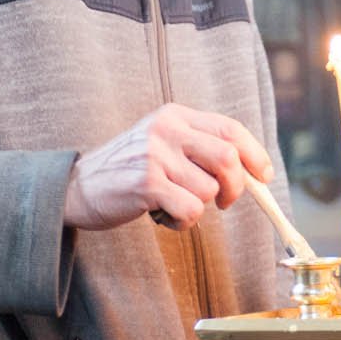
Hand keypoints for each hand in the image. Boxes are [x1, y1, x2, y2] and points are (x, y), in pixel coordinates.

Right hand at [62, 103, 273, 230]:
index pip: (230, 128)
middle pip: (228, 158)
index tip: (264, 175)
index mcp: (175, 115)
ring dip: (198, 209)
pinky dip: (184, 223)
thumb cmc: (127, 171)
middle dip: (236, 187)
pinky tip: (163, 217)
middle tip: (226, 203)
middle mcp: (167, 130)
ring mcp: (156, 156)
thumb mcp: (162, 144)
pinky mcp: (147, 184)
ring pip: (209, 191)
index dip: (254, 153)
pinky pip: (191, 211)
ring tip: (172, 206)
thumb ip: (199, 149)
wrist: (76, 187)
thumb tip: (250, 173)